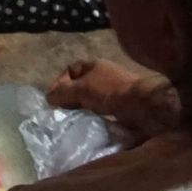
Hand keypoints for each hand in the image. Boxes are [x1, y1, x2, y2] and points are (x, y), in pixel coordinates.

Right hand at [47, 59, 178, 137]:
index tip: (53, 99)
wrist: (143, 106)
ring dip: (81, 108)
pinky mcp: (120, 105)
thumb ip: (63, 92)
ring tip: (73, 120)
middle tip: (61, 112)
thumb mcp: (82, 89)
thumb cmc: (110, 92)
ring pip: (90, 98)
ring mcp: (113, 90)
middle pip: (80, 85)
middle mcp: (103, 75)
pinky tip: (88, 124)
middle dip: (69, 97)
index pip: (70, 69)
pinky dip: (92, 115)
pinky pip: (100, 109)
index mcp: (94, 65)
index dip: (59, 82)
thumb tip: (49, 96)